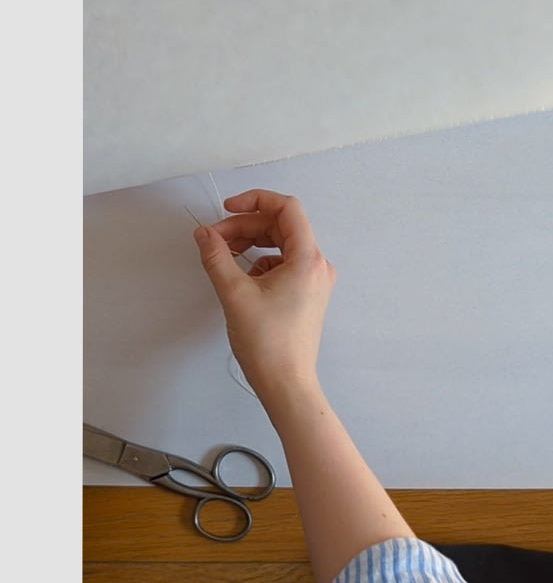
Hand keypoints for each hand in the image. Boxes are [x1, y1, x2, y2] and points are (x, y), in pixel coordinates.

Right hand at [191, 189, 335, 399]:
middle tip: (212, 238)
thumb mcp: (234, 293)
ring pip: (281, 245)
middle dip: (245, 226)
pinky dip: (259, 261)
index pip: (288, 209)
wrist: (286, 382)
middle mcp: (318, 265)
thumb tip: (203, 233)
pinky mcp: (306, 293)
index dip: (256, 200)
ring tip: (221, 254)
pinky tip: (239, 276)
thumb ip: (217, 257)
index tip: (226, 209)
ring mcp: (314, 280)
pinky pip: (283, 264)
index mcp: (308, 259)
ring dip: (251, 242)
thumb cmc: (267, 342)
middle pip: (281, 226)